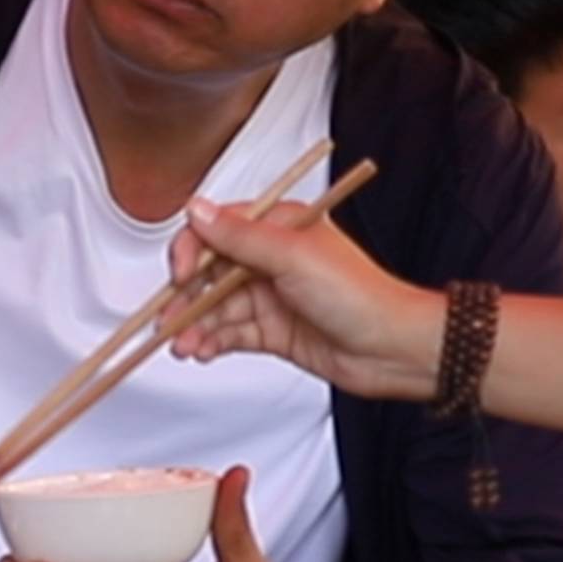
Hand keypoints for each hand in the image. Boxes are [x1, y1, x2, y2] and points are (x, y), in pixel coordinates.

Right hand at [168, 195, 447, 401]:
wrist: (394, 349)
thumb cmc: (360, 296)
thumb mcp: (293, 257)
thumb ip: (239, 237)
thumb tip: (197, 210)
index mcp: (278, 227)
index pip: (217, 231)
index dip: (192, 253)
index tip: (182, 276)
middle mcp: (272, 259)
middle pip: (210, 273)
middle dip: (186, 298)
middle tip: (169, 321)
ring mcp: (272, 296)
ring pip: (217, 308)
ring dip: (195, 325)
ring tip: (184, 345)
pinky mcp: (274, 331)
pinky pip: (230, 333)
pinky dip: (211, 342)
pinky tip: (200, 351)